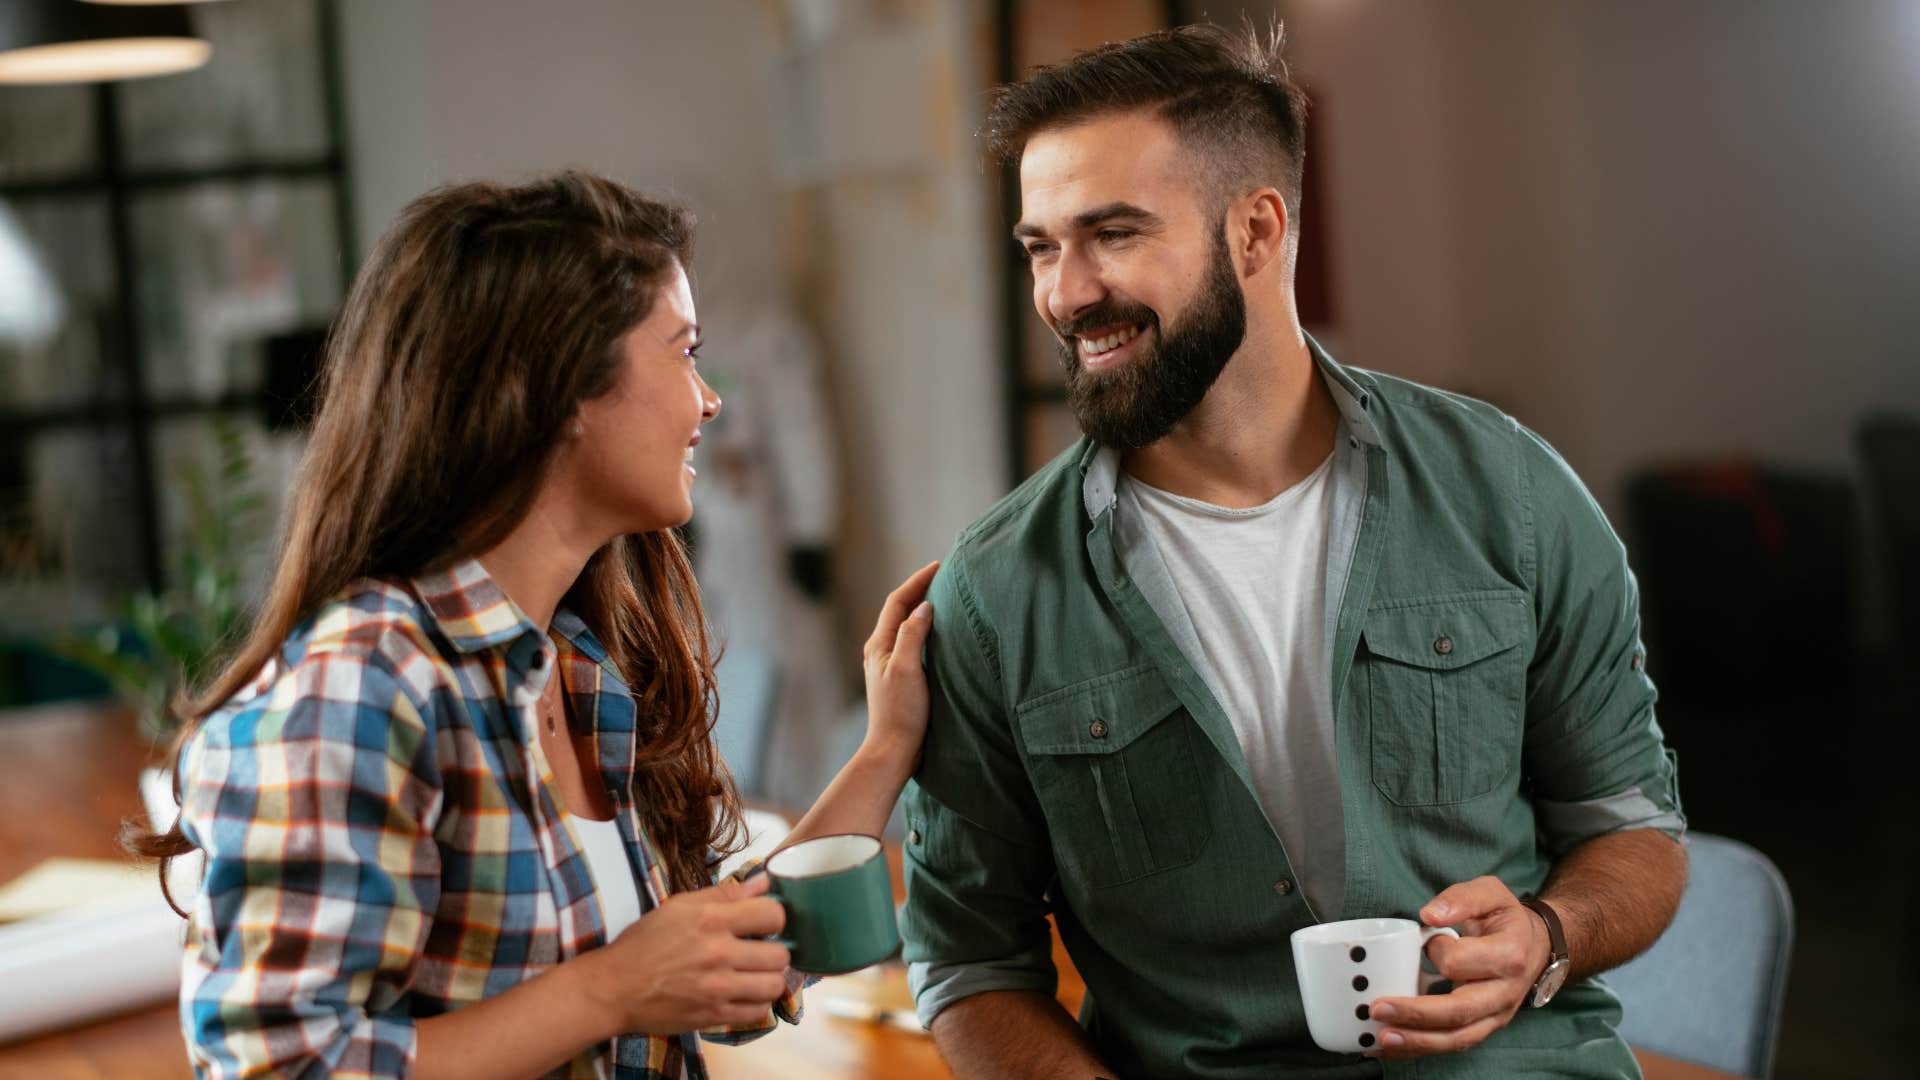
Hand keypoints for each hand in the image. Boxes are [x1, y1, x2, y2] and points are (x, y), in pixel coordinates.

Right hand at [581, 873, 790, 1034]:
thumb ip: (725, 894)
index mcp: (711, 920)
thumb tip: (764, 882)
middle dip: (775, 951)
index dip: (775, 918)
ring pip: (774, 985)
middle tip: (762, 951)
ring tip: (756, 974)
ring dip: (769, 979)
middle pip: (780, 954)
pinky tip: (744, 993)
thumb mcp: (679, 907)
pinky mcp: (713, 1016)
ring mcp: (717, 989)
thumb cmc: (644, 943)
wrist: (614, 988)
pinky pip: (758, 1012)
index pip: (773, 914)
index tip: (766, 924)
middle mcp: (718, 954)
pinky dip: (757, 1003)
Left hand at [860, 561, 938, 767]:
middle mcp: (882, 650)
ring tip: (947, 596)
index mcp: (879, 644)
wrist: (895, 749)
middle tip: (946, 576)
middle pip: (901, 609)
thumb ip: (912, 635)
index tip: (939, 566)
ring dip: (924, 608)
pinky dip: (928, 629)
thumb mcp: (907, 669)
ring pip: (908, 625)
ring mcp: (891, 664)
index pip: (898, 601)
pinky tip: (944, 632)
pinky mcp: (903, 677)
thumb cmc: (900, 712)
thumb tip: (924, 607)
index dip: (917, 580)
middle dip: (921, 589)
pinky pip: (915, 642)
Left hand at [1365, 876, 1550, 1058]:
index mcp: (1509, 955)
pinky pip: (1452, 1044)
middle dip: (1416, 1014)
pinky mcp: (1483, 1027)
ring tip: (1381, 1038)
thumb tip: (1429, 915)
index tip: (1424, 938)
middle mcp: (1505, 992)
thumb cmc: (1505, 918)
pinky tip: (1390, 1048)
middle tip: (1378, 1008)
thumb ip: (1461, 898)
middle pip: (1459, 1011)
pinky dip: (1420, 1048)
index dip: (1435, 950)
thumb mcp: (1490, 893)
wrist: (1534, 946)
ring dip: (1417, 1041)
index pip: (1460, 962)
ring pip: (1456, 1038)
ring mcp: (1496, 1015)